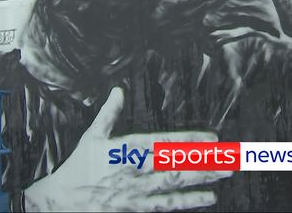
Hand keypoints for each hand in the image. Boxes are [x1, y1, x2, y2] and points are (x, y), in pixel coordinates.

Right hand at [24, 87, 231, 210]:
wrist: (61, 201)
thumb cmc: (78, 166)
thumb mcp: (91, 136)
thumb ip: (108, 114)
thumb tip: (118, 91)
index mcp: (125, 150)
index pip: (163, 143)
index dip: (188, 140)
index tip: (211, 138)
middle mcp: (135, 171)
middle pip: (176, 165)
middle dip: (204, 161)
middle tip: (230, 157)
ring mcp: (137, 192)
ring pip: (175, 185)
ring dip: (202, 179)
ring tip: (225, 174)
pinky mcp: (137, 207)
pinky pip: (166, 205)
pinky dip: (188, 202)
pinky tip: (208, 198)